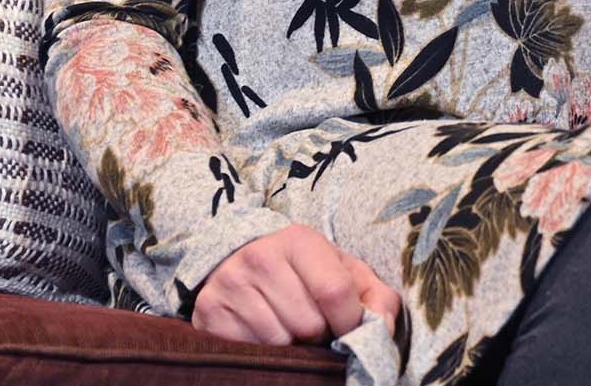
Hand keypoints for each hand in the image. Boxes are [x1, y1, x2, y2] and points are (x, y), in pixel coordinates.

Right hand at [193, 224, 400, 345]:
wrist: (241, 260)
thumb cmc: (304, 272)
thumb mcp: (343, 271)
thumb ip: (375, 297)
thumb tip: (382, 330)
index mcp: (300, 240)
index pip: (335, 290)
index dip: (350, 322)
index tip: (349, 330)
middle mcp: (261, 256)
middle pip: (308, 323)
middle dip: (318, 334)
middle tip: (312, 324)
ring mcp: (231, 283)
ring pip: (279, 341)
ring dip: (291, 344)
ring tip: (288, 326)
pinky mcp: (209, 310)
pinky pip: (249, 349)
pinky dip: (262, 349)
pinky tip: (263, 332)